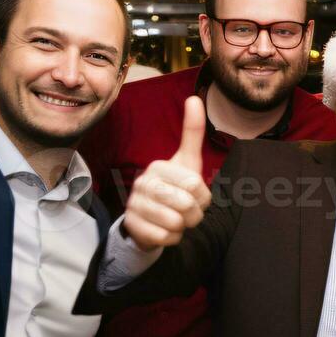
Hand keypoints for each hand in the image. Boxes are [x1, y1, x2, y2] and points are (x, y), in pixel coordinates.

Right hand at [121, 96, 212, 250]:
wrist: (150, 219)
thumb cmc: (174, 188)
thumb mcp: (187, 162)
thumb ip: (192, 132)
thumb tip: (194, 98)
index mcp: (158, 166)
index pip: (196, 185)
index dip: (203, 197)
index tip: (194, 195)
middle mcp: (142, 183)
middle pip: (187, 205)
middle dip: (194, 214)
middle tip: (186, 211)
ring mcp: (134, 205)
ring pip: (176, 223)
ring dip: (182, 226)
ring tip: (174, 219)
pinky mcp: (131, 226)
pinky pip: (166, 238)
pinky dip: (172, 238)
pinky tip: (163, 230)